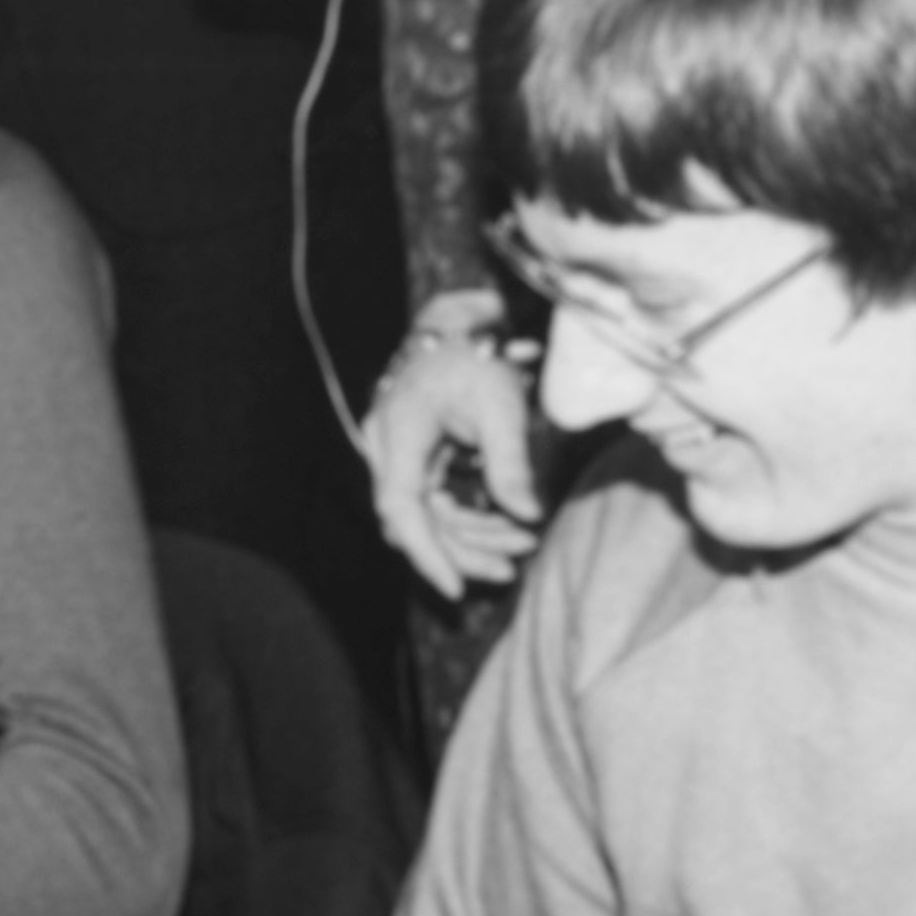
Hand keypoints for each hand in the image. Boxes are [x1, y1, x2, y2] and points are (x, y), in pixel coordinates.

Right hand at [367, 300, 541, 596]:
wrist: (459, 326)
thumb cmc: (478, 356)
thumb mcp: (502, 405)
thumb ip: (511, 462)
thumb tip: (529, 516)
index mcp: (400, 430)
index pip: (401, 507)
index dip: (426, 553)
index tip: (456, 589)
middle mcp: (386, 448)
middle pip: (415, 521)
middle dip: (463, 550)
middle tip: (514, 564)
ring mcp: (396, 456)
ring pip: (426, 517)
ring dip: (471, 538)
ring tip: (520, 548)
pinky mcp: (412, 462)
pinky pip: (434, 502)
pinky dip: (468, 519)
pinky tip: (506, 528)